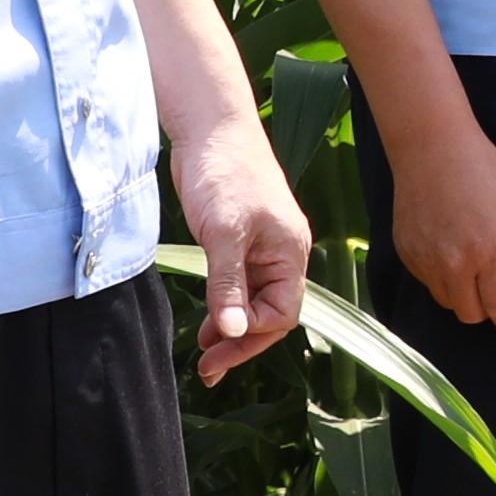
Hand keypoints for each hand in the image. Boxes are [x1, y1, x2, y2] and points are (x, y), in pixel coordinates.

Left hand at [183, 117, 317, 381]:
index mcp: (290, 253)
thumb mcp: (224, 233)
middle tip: (208, 369)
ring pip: (252, 300)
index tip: (217, 349)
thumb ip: (229, 285)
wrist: (211, 126)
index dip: (252, 336)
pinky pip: (237, 284)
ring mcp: (260, 247)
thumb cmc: (224, 173)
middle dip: (241, 342)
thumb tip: (234, 333)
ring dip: (231, 327)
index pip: (281, 313)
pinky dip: (224, 304)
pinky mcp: (238, 239)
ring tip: (204, 353)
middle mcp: (282, 254)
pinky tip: (207, 320)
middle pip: (269, 312)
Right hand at [380, 113, 495, 350]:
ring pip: (447, 301)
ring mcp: (426, 260)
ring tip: (468, 262)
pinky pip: (426, 282)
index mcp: (488, 252)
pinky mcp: (406, 252)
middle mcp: (454, 263)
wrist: (431, 146)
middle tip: (492, 285)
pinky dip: (440, 277)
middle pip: (470, 313)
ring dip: (462, 294)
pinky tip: (446, 248)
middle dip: (485, 309)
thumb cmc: (481, 170)